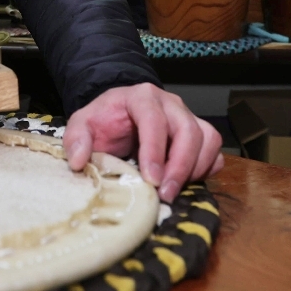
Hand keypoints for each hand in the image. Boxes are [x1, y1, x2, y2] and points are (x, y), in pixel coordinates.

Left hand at [63, 83, 223, 202]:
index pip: (154, 119)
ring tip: (174, 191)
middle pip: (188, 130)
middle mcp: (170, 103)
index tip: (151, 179)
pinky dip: (206, 167)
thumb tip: (79, 162)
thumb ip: (76, 139)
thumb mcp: (82, 124)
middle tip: (165, 194)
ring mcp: (188, 116)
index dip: (155, 150)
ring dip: (195, 168)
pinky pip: (214, 149)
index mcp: (141, 97)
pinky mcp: (199, 132)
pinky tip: (188, 181)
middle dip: (179, 165)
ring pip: (207, 138)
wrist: (119, 115)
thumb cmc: (104, 120)